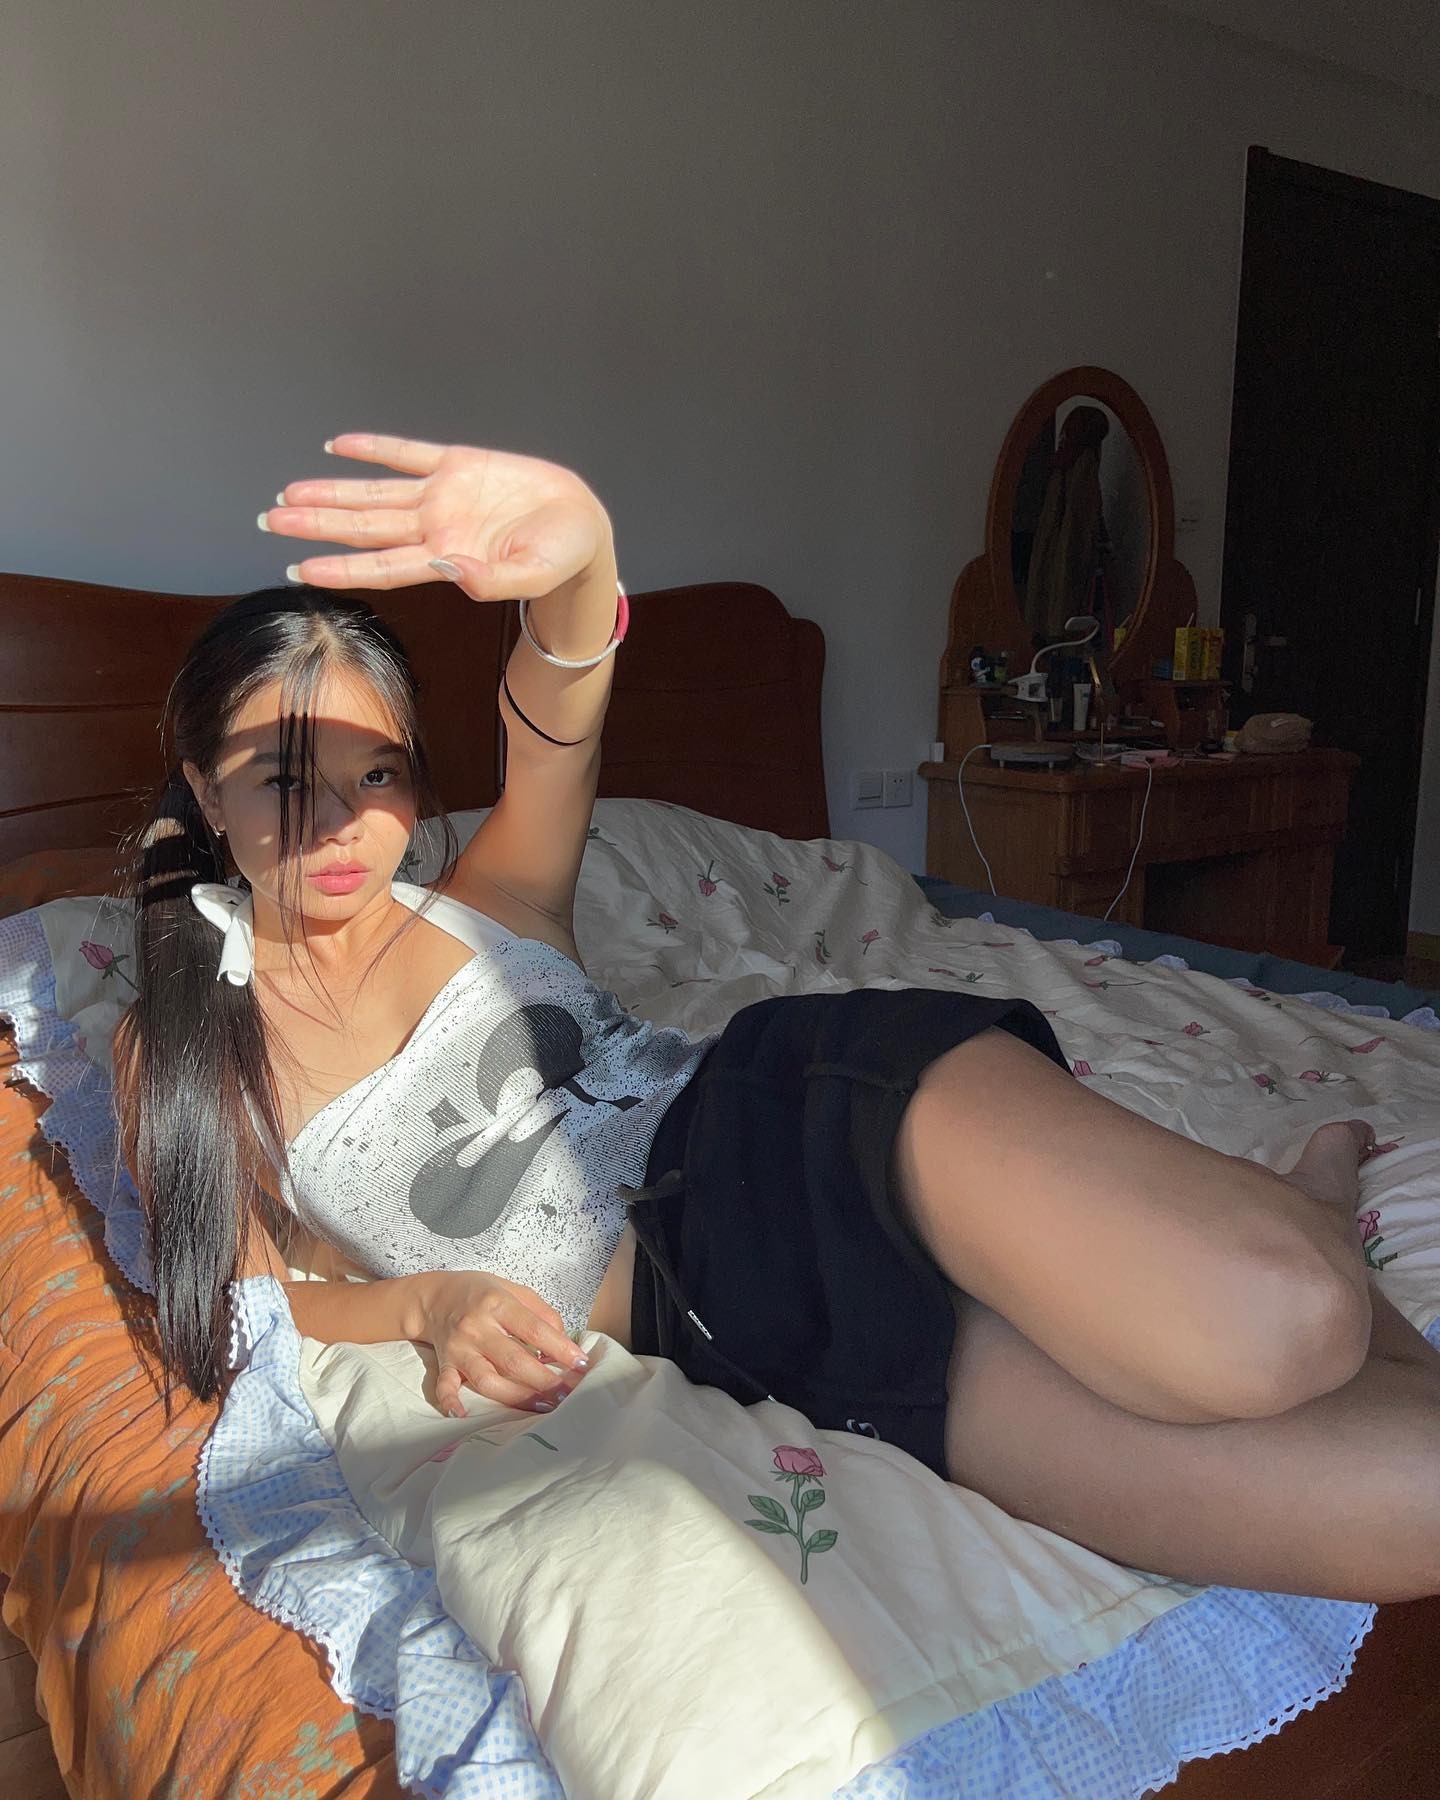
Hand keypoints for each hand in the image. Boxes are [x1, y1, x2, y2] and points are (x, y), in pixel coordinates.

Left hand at [263, 433, 613, 602]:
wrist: (581, 526)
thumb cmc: (560, 559)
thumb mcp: (533, 575)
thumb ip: (493, 579)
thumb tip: (449, 569)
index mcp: (447, 558)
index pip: (382, 565)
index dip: (340, 566)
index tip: (299, 569)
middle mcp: (434, 528)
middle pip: (363, 528)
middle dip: (315, 524)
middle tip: (269, 520)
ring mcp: (442, 496)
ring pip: (374, 493)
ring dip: (331, 492)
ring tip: (288, 493)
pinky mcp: (459, 465)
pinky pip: (407, 453)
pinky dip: (373, 448)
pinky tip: (338, 446)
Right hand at [413, 1268, 589, 1416]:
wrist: (435, 1297)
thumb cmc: (481, 1293)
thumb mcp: (515, 1290)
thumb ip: (542, 1313)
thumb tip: (564, 1342)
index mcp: (498, 1304)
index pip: (534, 1329)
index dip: (560, 1348)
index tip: (581, 1364)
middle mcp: (478, 1326)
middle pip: (513, 1360)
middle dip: (544, 1380)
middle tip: (568, 1393)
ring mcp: (460, 1347)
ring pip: (486, 1379)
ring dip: (515, 1396)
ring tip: (542, 1406)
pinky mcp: (445, 1363)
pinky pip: (445, 1385)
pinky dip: (451, 1401)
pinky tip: (463, 1415)